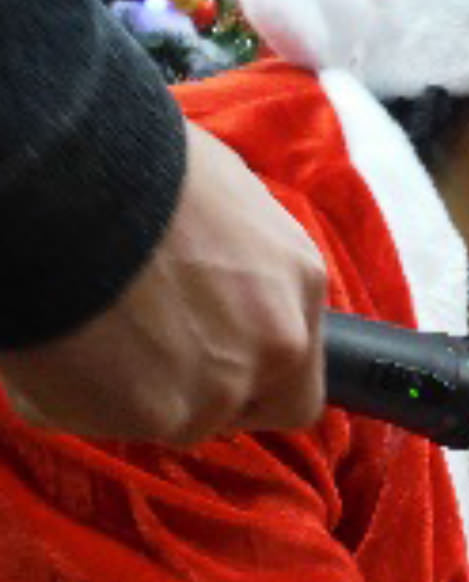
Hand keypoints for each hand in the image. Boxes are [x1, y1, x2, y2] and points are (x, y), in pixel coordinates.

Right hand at [0, 125, 325, 444]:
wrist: (62, 176)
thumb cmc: (128, 161)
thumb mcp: (218, 192)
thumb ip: (238, 259)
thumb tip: (214, 277)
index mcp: (299, 281)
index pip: (298, 373)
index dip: (254, 379)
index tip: (210, 362)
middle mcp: (278, 343)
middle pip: (247, 407)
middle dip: (198, 395)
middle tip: (140, 359)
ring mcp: (221, 387)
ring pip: (175, 419)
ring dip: (133, 393)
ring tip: (84, 332)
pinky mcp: (156, 414)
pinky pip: (107, 421)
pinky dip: (75, 396)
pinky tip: (55, 344)